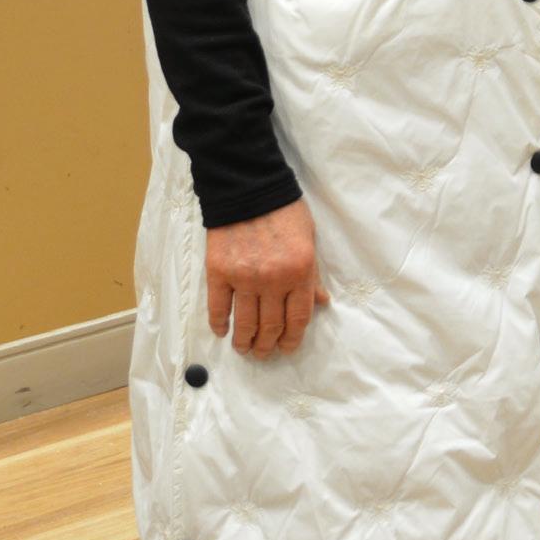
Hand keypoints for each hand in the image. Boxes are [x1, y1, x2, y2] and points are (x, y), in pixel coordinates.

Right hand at [206, 198, 326, 357]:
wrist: (248, 186)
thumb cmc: (284, 211)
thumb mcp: (309, 240)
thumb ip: (313, 275)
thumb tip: (321, 303)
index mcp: (300, 272)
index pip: (298, 319)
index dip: (292, 340)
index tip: (286, 348)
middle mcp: (274, 280)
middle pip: (271, 326)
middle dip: (267, 345)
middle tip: (263, 352)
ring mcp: (244, 277)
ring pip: (245, 323)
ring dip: (244, 342)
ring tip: (244, 348)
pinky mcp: (218, 271)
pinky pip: (218, 307)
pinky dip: (219, 323)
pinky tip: (222, 331)